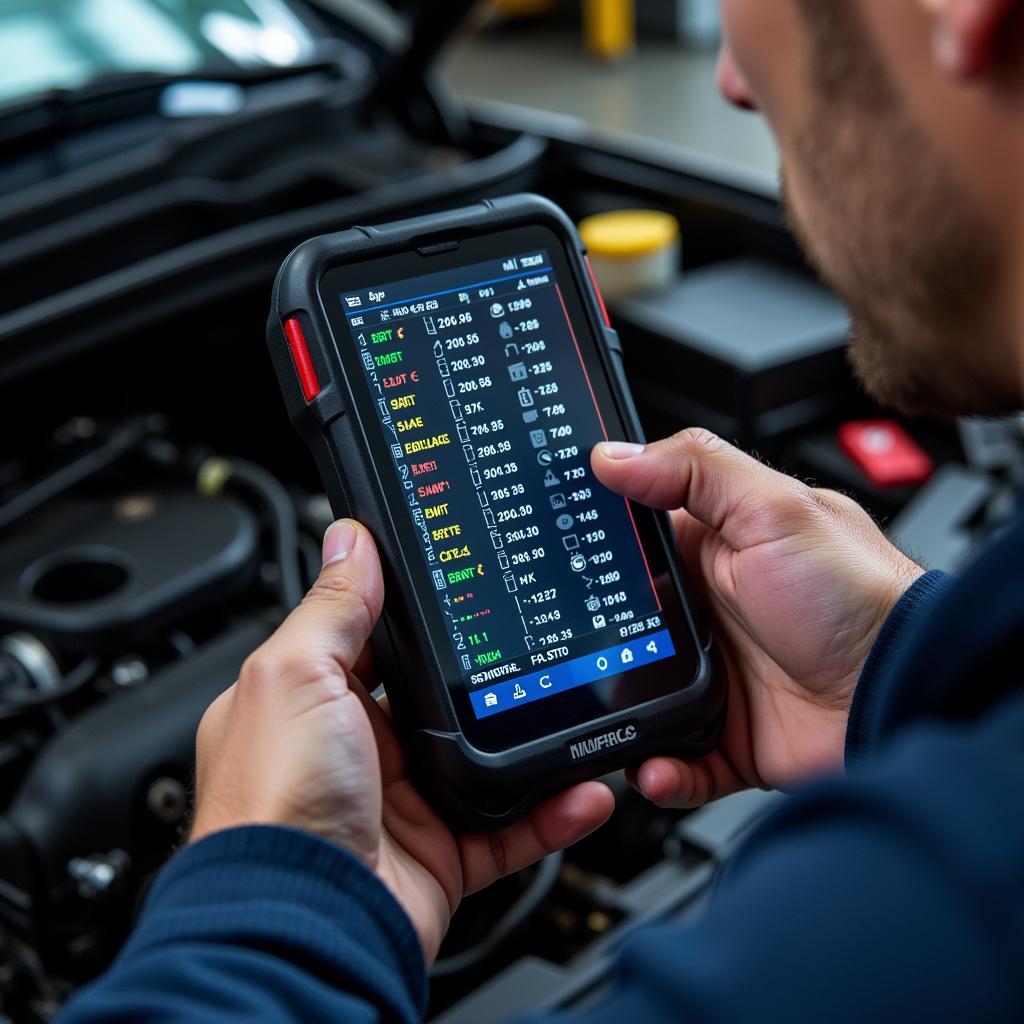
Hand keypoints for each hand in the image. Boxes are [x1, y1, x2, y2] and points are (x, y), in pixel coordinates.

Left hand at [191, 520, 613, 960]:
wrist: (300, 924)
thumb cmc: (273, 804)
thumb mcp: (296, 677)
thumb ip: (332, 610)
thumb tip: (350, 542)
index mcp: (315, 701)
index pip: (375, 640)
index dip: (416, 613)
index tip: (466, 582)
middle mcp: (358, 749)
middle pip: (438, 699)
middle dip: (486, 679)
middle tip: (536, 644)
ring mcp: (403, 802)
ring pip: (486, 761)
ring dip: (533, 744)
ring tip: (576, 714)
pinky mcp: (441, 853)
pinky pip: (511, 828)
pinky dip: (551, 812)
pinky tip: (583, 790)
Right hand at [592, 429, 922, 807]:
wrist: (906, 693)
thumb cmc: (859, 596)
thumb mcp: (775, 512)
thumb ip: (695, 471)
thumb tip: (615, 455)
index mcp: (715, 551)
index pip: (634, 542)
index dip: (594, 547)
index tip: (554, 557)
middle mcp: (711, 613)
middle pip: (625, 625)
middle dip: (594, 641)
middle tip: (567, 651)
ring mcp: (719, 676)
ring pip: (639, 695)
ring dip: (618, 712)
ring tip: (602, 718)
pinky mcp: (730, 736)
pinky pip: (677, 757)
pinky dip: (661, 768)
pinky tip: (656, 764)